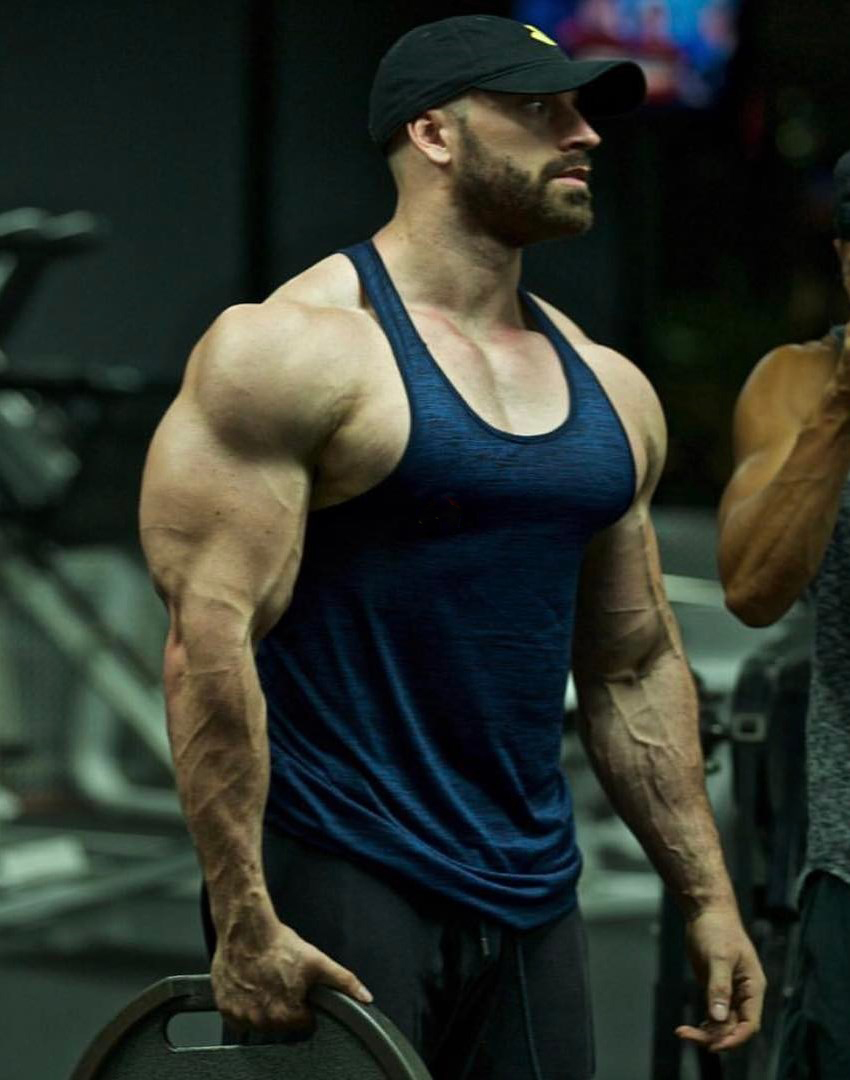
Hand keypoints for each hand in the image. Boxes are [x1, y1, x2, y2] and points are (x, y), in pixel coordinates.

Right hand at [211, 918, 372, 1034]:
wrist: (246, 929)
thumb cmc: (280, 945)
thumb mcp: (318, 961)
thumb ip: (345, 982)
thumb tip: (366, 997)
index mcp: (286, 1015)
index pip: (303, 1025)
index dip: (305, 1007)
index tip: (300, 990)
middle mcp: (262, 1021)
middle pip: (281, 1026)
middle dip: (285, 1008)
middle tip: (283, 983)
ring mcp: (241, 1016)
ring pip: (259, 1023)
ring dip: (264, 1008)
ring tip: (267, 982)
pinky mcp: (225, 1008)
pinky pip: (238, 1018)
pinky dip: (244, 1006)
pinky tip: (251, 986)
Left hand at [674, 907, 765, 1052]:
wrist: (707, 911)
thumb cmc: (717, 930)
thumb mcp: (718, 957)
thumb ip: (719, 987)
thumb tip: (717, 1018)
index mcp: (753, 987)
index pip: (749, 1024)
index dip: (734, 1038)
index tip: (714, 1045)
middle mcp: (744, 993)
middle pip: (734, 1026)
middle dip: (714, 1036)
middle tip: (686, 1034)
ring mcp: (730, 992)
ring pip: (722, 1023)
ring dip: (706, 1031)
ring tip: (682, 1032)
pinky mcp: (716, 988)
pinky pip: (714, 1014)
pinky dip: (704, 1023)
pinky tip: (690, 1028)